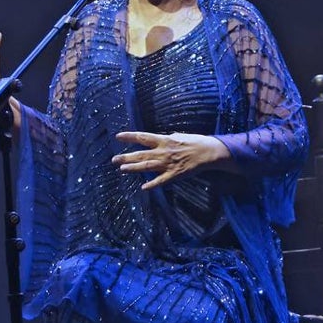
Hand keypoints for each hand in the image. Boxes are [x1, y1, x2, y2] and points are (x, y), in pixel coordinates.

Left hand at [112, 131, 232, 190]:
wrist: (209, 152)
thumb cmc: (196, 142)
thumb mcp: (180, 135)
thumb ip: (168, 138)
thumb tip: (160, 139)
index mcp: (164, 140)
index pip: (143, 137)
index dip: (130, 137)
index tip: (118, 136)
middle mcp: (163, 152)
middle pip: (141, 154)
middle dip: (126, 157)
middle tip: (113, 159)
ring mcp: (168, 164)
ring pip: (147, 167)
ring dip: (133, 168)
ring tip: (122, 169)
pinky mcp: (174, 174)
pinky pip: (161, 181)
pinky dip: (152, 184)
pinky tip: (143, 187)